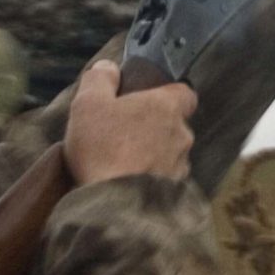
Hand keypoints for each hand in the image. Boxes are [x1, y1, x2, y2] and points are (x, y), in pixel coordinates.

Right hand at [63, 61, 196, 183]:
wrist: (115, 205)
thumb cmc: (103, 148)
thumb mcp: (88, 104)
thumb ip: (99, 79)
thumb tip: (108, 68)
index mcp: (167, 106)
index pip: (185, 91)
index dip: (168, 93)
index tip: (147, 99)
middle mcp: (182, 134)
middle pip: (175, 123)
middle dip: (155, 126)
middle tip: (125, 132)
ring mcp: (181, 165)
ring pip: (171, 152)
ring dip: (153, 154)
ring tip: (124, 161)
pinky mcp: (176, 192)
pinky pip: (165, 178)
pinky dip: (151, 177)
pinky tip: (129, 182)